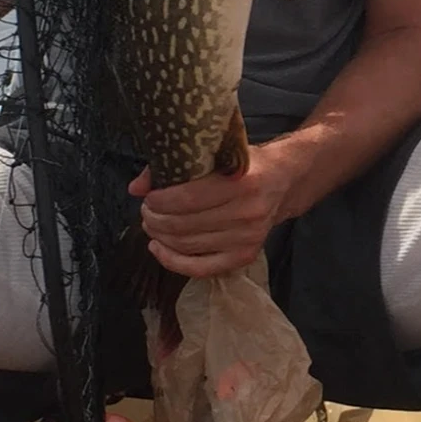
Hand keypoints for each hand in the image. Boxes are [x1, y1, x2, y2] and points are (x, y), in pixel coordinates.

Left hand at [131, 148, 296, 278]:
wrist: (285, 180)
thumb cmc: (247, 163)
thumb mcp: (218, 153)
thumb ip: (176, 166)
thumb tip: (135, 187)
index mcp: (243, 182)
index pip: (189, 199)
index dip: (160, 200)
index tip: (148, 197)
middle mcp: (248, 213)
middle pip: (184, 225)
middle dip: (156, 219)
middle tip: (147, 210)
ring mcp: (247, 238)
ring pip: (188, 246)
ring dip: (161, 237)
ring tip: (152, 225)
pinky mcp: (245, 256)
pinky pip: (200, 268)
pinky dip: (173, 261)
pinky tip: (158, 248)